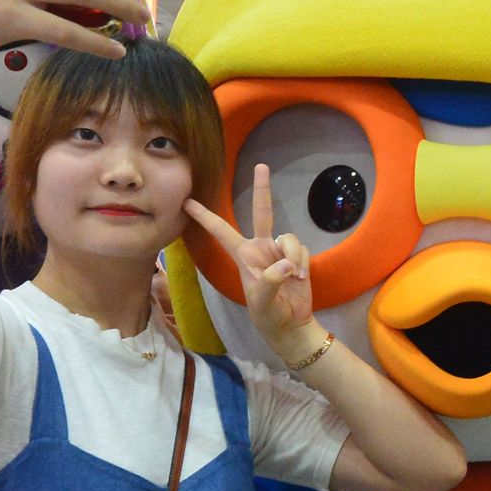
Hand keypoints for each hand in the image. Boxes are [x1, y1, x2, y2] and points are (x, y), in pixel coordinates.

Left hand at [184, 164, 313, 349]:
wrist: (291, 324)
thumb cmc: (268, 315)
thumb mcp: (262, 303)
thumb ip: (270, 282)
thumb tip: (285, 264)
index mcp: (243, 255)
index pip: (221, 231)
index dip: (205, 216)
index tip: (188, 201)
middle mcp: (260, 247)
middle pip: (261, 212)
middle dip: (262, 189)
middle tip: (261, 165)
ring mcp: (279, 251)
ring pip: (289, 238)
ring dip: (293, 257)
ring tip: (294, 277)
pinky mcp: (296, 256)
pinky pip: (301, 249)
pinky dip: (302, 262)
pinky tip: (300, 277)